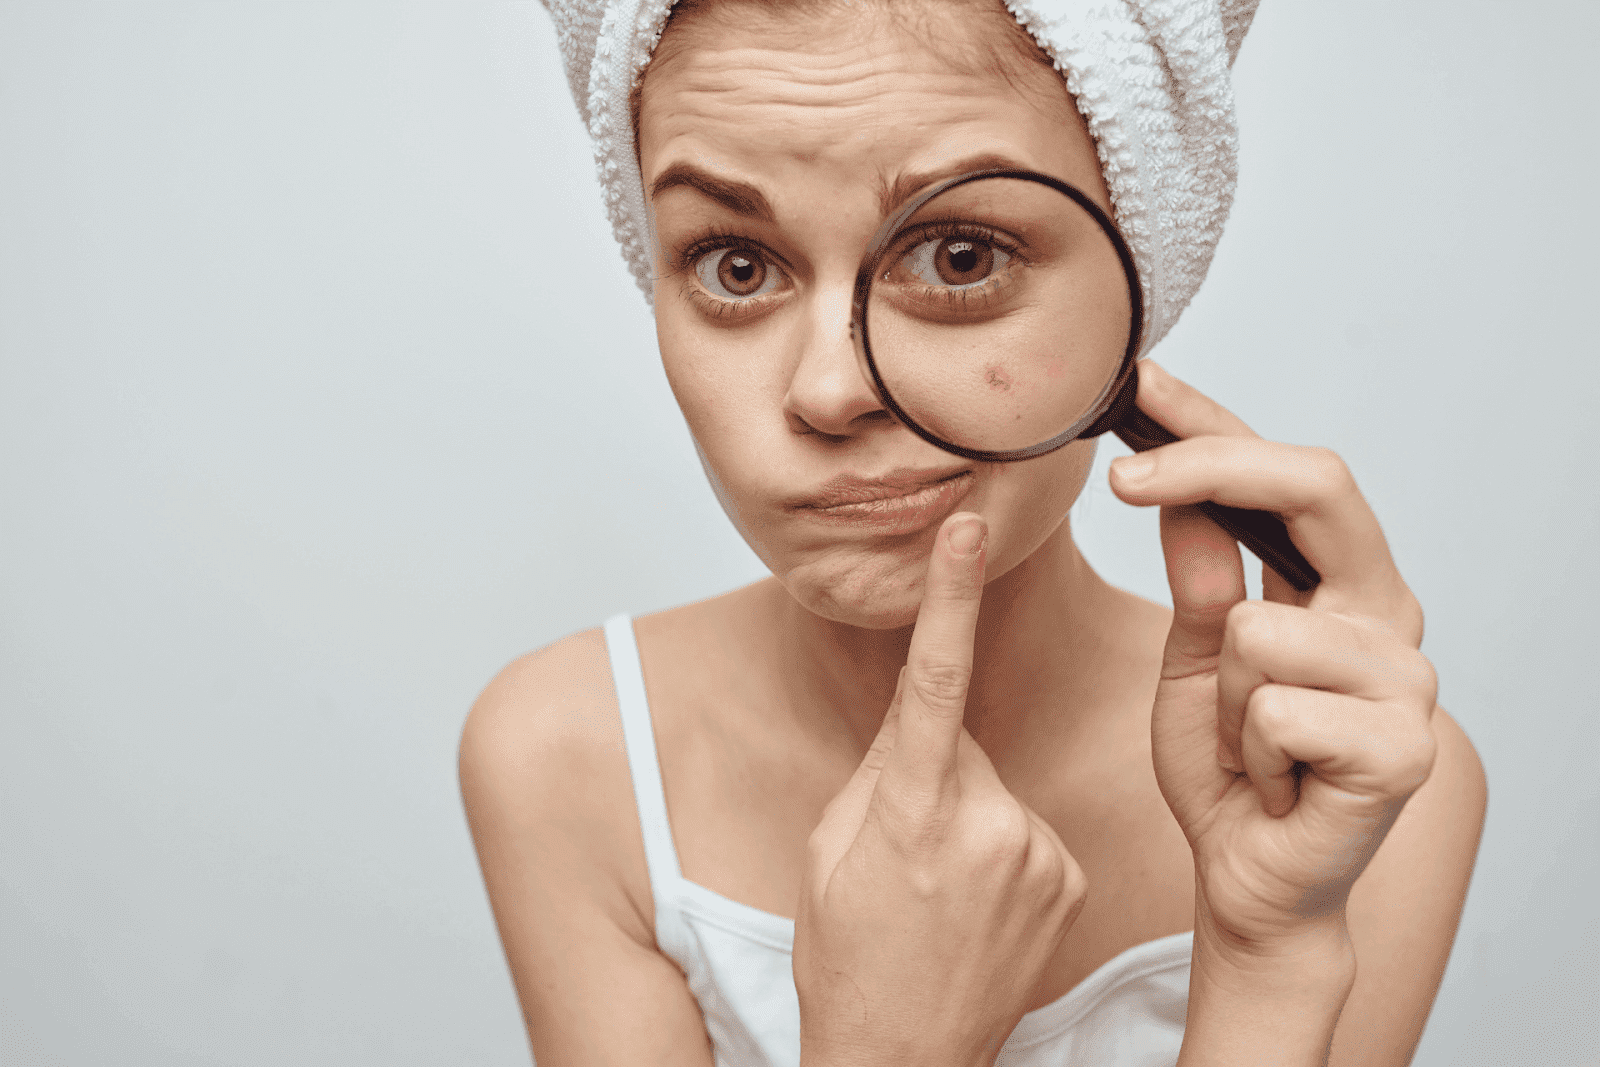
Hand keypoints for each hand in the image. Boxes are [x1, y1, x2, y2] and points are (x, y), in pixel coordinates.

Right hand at [793, 513, 1087, 1066]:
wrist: (902, 1057)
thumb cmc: (848, 958)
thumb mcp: (829, 850)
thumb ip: (876, 769)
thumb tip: (915, 710)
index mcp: (909, 808)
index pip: (933, 677)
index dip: (948, 595)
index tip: (967, 525)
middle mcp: (987, 821)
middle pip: (959, 744)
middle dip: (931, 772)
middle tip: (902, 850)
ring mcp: (1039, 853)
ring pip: (995, 789)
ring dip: (968, 819)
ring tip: (940, 894)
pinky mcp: (1070, 877)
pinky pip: (1029, 830)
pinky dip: (1003, 853)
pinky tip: (978, 908)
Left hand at [1110, 362, 1437, 956]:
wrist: (1250, 879)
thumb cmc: (1229, 768)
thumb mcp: (1195, 659)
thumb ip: (1202, 579)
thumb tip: (1180, 494)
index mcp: (1345, 585)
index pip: (1288, 473)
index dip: (1215, 422)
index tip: (1141, 382)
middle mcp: (1391, 616)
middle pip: (1316, 487)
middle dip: (1209, 470)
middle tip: (1122, 483)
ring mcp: (1409, 681)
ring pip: (1258, 627)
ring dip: (1223, 698)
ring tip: (1251, 746)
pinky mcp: (1403, 750)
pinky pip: (1273, 707)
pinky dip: (1247, 751)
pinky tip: (1277, 784)